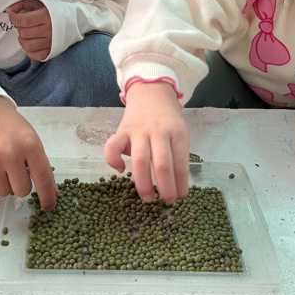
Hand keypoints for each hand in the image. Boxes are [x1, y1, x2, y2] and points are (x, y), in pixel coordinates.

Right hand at [0, 95, 57, 210]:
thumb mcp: (31, 140)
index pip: (43, 179)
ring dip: (1, 182)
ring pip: (2, 192)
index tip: (48, 208)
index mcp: (30, 146)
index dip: (47, 197)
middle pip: (21, 191)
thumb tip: (52, 194)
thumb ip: (42, 167)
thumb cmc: (10, 127)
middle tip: (13, 168)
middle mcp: (10, 154)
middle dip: (19, 183)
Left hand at [6, 0, 51, 60]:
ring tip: (26, 33)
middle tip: (23, 24)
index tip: (12, 15)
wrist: (72, 19)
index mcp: (47, 16)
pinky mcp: (52, 51)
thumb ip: (21, 4)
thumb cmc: (51, 9)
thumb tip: (8, 10)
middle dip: (19, 28)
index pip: (24, 20)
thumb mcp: (37, 2)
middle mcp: (50, 30)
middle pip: (24, 33)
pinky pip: (35, 55)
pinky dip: (30, 51)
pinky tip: (31, 42)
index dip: (14, 18)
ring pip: (28, 46)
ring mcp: (51, 42)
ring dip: (22, 39)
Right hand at [104, 81, 189, 204]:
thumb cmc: (168, 118)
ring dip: (144, 183)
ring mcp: (138, 131)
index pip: (180, 162)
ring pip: (140, 160)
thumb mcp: (180, 131)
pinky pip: (113, 147)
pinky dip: (114, 161)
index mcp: (177, 133)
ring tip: (148, 198)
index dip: (181, 183)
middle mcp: (158, 132)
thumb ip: (177, 154)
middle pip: (162, 164)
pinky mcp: (122, 130)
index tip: (181, 196)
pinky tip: (121, 170)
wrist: (151, 92)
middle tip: (167, 201)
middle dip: (165, 187)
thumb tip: (176, 185)